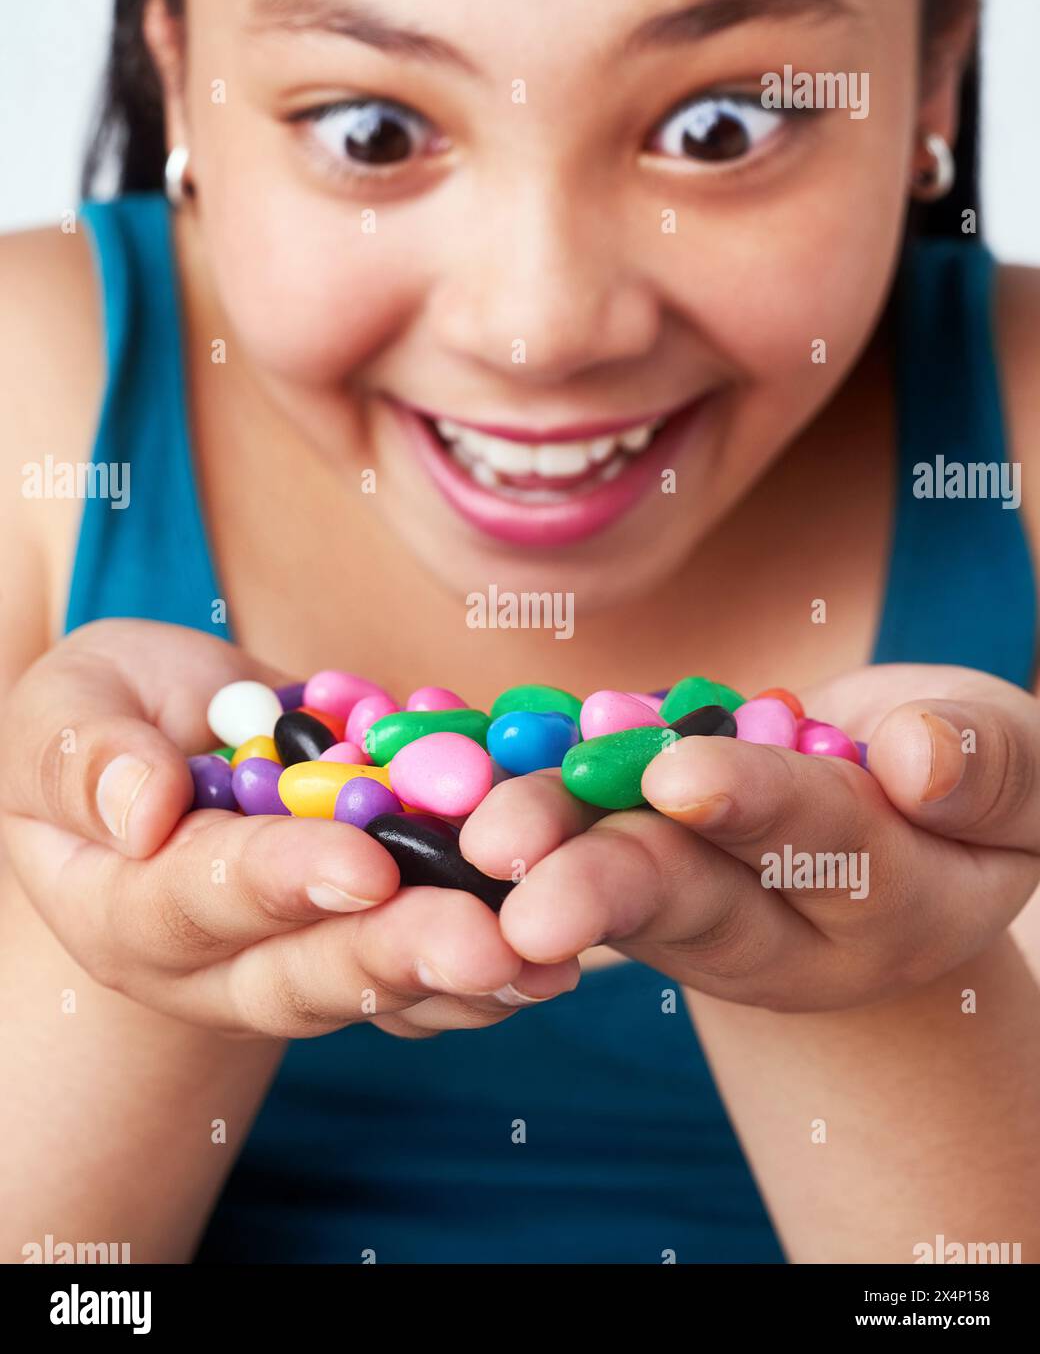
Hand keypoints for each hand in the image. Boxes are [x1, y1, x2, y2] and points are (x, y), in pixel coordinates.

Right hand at [0, 619, 577, 1039]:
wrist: (170, 737)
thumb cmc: (104, 714)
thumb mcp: (66, 709)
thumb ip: (86, 756)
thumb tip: (142, 810)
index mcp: (127, 908)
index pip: (202, 903)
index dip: (283, 883)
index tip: (364, 867)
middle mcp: (215, 962)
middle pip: (307, 974)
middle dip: (402, 955)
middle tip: (492, 944)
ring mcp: (293, 959)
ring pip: (379, 985)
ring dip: (470, 976)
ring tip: (550, 963)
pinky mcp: (360, 937)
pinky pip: (424, 964)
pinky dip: (493, 960)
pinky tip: (566, 949)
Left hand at [460, 664, 1039, 1010]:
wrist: (891, 828)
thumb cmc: (970, 796)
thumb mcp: (1017, 783)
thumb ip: (990, 771)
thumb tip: (916, 758)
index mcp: (886, 902)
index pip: (821, 848)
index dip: (754, 805)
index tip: (681, 774)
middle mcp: (775, 922)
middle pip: (690, 892)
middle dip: (604, 871)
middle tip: (513, 857)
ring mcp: (694, 902)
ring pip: (613, 875)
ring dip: (539, 847)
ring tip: (469, 833)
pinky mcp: (634, 867)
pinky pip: (573, 833)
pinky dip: (510, 802)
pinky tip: (438, 770)